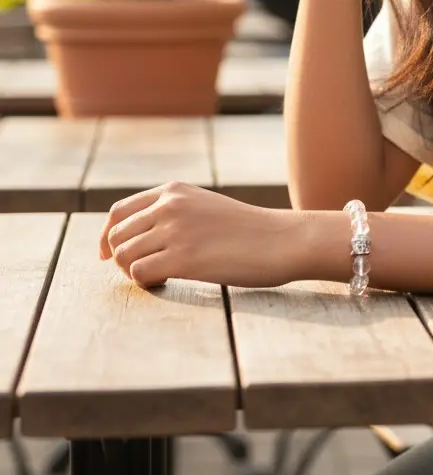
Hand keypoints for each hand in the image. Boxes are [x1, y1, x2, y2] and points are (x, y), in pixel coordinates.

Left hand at [98, 182, 317, 287]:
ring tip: (160, 277)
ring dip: (134, 272)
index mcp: (175, 191)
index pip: (119, 212)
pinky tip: (168, 282)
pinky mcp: (183, 258)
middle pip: (117, 236)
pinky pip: (139, 274)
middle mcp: (171, 206)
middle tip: (143, 272)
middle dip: (121, 258)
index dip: (109, 236)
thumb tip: (133, 238)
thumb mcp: (206, 207)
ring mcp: (176, 231)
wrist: (282, 239)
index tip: (109, 255)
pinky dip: (146, 283)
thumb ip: (173, 212)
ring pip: (124, 256)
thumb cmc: (248, 230)